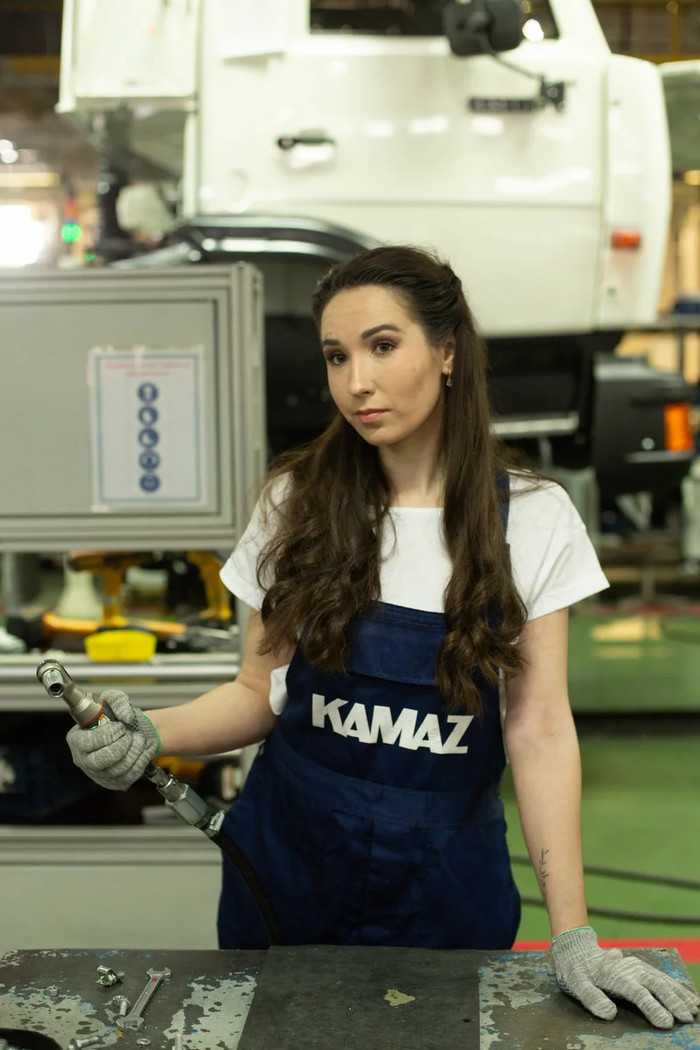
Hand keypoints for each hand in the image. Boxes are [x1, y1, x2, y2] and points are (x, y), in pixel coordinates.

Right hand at [66, 689, 160, 790]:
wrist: (132, 731)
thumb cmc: (117, 717)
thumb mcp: (114, 699)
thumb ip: (118, 701)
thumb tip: (126, 717)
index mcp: (76, 739)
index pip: (88, 743)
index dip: (108, 735)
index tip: (120, 726)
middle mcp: (83, 760)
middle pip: (101, 760)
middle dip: (122, 745)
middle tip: (130, 734)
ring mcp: (98, 774)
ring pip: (117, 769)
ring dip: (134, 751)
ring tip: (139, 738)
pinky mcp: (114, 782)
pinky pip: (130, 776)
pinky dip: (142, 760)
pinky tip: (144, 748)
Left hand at [551, 926, 699, 1028]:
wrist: (576, 949)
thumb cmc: (576, 971)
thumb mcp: (576, 984)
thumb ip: (591, 998)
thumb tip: (610, 1014)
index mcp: (615, 975)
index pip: (638, 993)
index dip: (653, 1007)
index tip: (667, 1023)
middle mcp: (629, 969)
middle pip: (655, 985)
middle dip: (673, 1002)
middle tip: (687, 1019)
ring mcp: (636, 967)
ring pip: (662, 979)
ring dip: (679, 994)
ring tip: (694, 1008)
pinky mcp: (640, 967)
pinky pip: (661, 976)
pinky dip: (676, 986)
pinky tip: (686, 995)